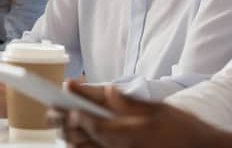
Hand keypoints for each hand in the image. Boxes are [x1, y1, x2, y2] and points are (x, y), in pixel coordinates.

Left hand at [47, 81, 231, 147]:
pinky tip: (79, 138)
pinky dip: (86, 146)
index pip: (91, 124)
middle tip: (50, 113)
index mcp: (128, 133)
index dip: (72, 114)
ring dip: (72, 137)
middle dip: (65, 125)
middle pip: (83, 139)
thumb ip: (128, 102)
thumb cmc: (182, 128)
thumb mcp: (157, 109)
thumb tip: (107, 89)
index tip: (61, 104)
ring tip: (60, 124)